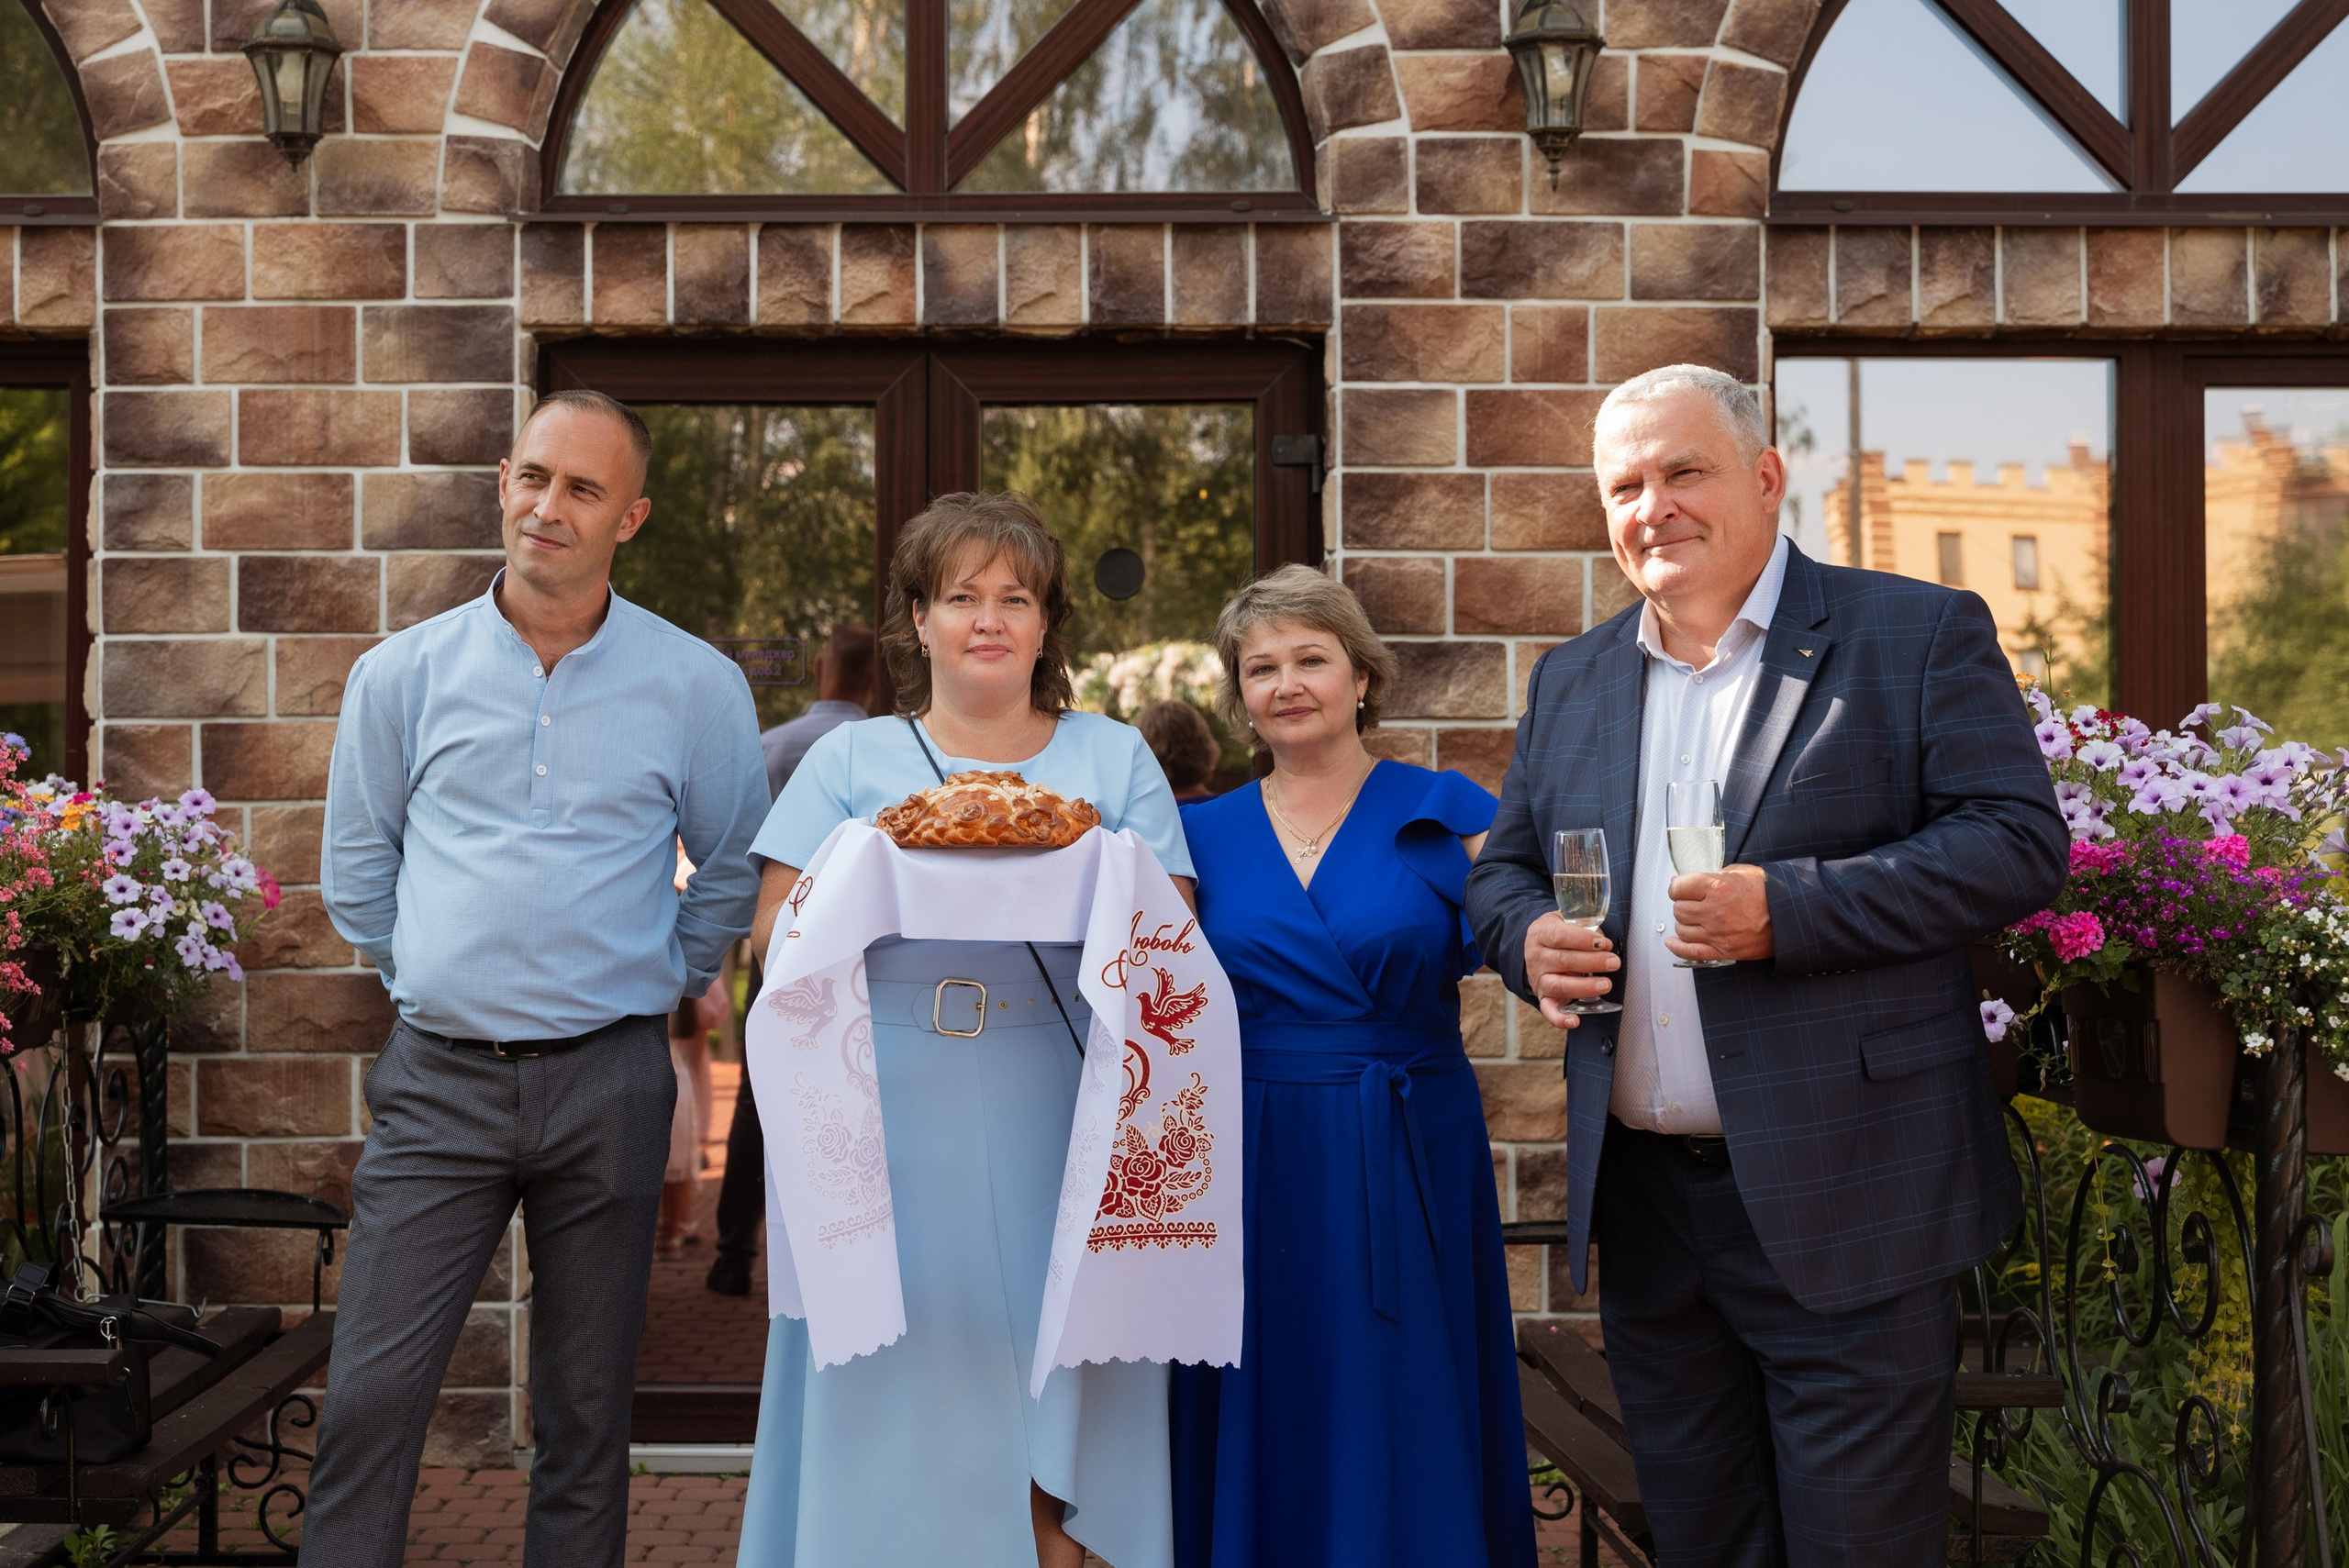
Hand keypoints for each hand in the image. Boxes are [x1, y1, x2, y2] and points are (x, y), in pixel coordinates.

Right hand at [1523, 912, 1617, 1029]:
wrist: (1537, 948)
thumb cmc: (1558, 933)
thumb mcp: (1565, 920)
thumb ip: (1583, 926)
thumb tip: (1604, 943)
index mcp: (1540, 934)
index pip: (1559, 936)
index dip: (1582, 940)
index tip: (1603, 943)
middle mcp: (1536, 957)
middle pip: (1563, 961)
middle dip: (1592, 962)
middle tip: (1613, 962)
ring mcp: (1539, 979)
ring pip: (1559, 985)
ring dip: (1584, 987)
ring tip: (1606, 984)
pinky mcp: (1543, 997)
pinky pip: (1548, 1011)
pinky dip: (1560, 1019)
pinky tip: (1575, 1021)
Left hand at [1667, 864, 1773, 962]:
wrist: (1791, 915)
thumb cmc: (1770, 892)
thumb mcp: (1741, 872)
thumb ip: (1714, 876)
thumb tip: (1693, 881)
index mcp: (1717, 887)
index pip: (1678, 888)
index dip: (1678, 887)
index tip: (1680, 887)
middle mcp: (1715, 911)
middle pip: (1679, 909)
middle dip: (1683, 904)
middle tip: (1692, 902)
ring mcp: (1718, 933)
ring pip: (1682, 929)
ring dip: (1684, 923)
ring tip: (1693, 918)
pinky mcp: (1724, 951)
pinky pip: (1691, 952)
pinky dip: (1678, 947)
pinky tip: (1672, 942)